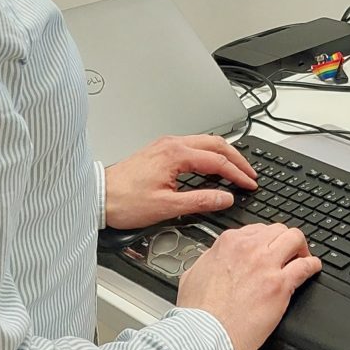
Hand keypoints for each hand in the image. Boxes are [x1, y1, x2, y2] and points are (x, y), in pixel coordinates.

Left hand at [104, 134, 257, 228]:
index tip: (250, 184)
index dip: (237, 173)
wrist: (99, 196)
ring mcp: (166, 145)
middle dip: (237, 158)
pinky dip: (209, 155)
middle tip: (250, 174)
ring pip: (205, 142)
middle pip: (216, 144)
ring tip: (237, 170)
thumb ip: (200, 201)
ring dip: (224, 154)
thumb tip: (225, 198)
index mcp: (176, 154)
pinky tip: (212, 167)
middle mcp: (172, 144)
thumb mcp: (167, 207)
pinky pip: (193, 146)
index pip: (217, 161)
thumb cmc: (125, 201)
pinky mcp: (160, 150)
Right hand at [176, 223, 320, 349]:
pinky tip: (313, 269)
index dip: (265, 240)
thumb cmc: (197, 312)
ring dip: (301, 247)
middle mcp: (249, 248)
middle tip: (288, 253)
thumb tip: (214, 258)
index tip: (268, 249)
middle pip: (278, 230)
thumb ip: (208, 259)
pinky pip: (305, 266)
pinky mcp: (279, 285)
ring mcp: (266, 265)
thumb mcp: (194, 273)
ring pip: (294, 239)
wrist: (206, 335)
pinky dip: (312, 265)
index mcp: (228, 243)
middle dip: (284, 240)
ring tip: (303, 258)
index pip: (256, 230)